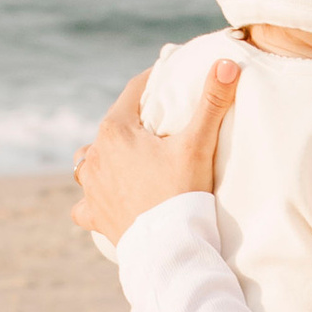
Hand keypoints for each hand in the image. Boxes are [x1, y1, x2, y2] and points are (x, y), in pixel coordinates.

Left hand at [71, 58, 239, 243]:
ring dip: (103, 157)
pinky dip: (92, 199)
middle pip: (112, 125)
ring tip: (125, 161)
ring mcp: (90, 186)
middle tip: (155, 126)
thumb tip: (227, 63)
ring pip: (88, 161)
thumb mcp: (198, 143)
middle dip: (131, 122)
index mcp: (115, 130)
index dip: (153, 81)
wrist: (167, 249)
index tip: (167, 77)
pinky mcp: (93, 214)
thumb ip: (212, 101)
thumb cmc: (181, 193)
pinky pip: (84, 203)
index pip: (134, 91)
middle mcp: (94, 154)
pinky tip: (103, 201)